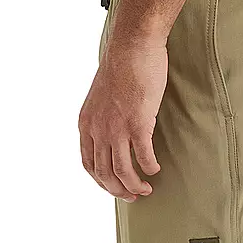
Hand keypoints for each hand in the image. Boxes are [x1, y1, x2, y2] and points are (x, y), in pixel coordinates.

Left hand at [78, 41, 165, 200]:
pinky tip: (156, 169)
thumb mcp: (101, 97)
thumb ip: (103, 118)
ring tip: (146, 189)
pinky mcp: (138, 124)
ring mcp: (117, 128)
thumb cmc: (122, 67)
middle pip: (104, 174)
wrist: (132, 46)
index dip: (102, 182)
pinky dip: (150, 167)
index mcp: (86, 123)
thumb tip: (113, 132)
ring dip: (135, 186)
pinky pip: (144, 157)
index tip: (115, 187)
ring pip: (122, 171)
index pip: (88, 164)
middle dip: (118, 190)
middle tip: (133, 196)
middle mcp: (98, 129)